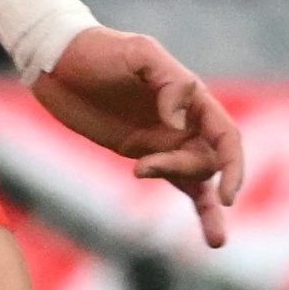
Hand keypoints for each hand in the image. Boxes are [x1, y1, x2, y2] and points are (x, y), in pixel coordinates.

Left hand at [31, 25, 246, 247]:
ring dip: (205, 205)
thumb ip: (167, 81)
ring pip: (198, 177)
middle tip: (144, 166)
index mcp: (192, 98)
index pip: (226, 136)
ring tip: (215, 240)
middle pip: (208, 160)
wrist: (56, 60)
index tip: (226, 193)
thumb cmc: (98, 49)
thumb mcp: (137, 52)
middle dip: (184, 170)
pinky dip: (199, 208)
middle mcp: (185, 122)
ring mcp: (165, 140)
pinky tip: (212, 235)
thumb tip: (179, 121)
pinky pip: (177, 182)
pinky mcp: (143, 153)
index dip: (232, 164)